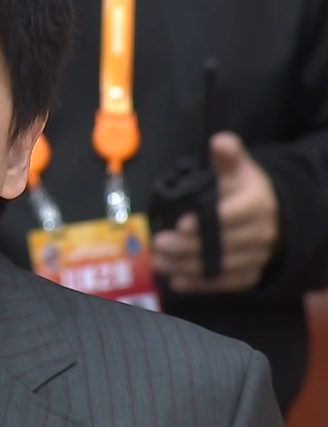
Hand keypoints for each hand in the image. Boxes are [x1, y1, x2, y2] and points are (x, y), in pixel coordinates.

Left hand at [152, 132, 279, 293]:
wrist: (267, 217)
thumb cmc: (242, 189)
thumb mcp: (237, 166)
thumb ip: (227, 154)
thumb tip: (219, 141)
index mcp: (257, 202)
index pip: (237, 214)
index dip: (211, 221)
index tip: (182, 224)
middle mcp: (261, 232)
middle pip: (224, 244)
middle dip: (189, 246)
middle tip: (159, 243)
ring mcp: (256, 256)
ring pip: (221, 266)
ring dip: (187, 266)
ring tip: (158, 261)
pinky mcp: (248, 275)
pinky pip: (224, 284)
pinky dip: (199, 285)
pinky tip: (175, 282)